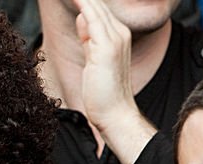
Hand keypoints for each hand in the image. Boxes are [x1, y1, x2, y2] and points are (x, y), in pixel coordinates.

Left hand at [73, 0, 156, 163]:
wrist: (115, 113)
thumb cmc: (103, 92)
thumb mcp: (94, 59)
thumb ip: (88, 39)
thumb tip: (82, 18)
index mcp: (118, 36)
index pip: (99, 9)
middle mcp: (120, 33)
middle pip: (97, 4)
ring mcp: (115, 39)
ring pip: (94, 7)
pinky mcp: (106, 48)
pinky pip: (91, 18)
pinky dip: (83, 4)